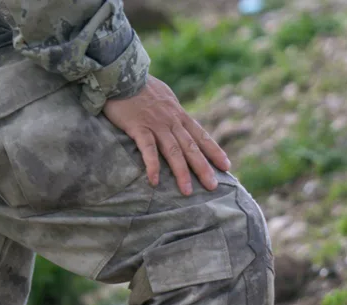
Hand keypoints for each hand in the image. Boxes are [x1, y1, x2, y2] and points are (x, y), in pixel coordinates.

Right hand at [103, 76, 229, 195]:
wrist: (119, 71)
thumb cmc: (139, 85)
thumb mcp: (164, 96)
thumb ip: (172, 111)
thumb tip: (178, 122)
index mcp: (178, 114)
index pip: (201, 135)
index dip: (214, 151)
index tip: (227, 166)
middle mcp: (171, 120)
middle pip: (191, 147)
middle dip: (203, 168)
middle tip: (213, 186)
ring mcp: (156, 123)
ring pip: (173, 151)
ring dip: (181, 172)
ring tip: (187, 191)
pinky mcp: (138, 126)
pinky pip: (147, 148)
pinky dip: (152, 165)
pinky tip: (155, 181)